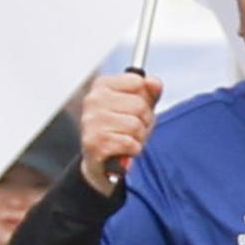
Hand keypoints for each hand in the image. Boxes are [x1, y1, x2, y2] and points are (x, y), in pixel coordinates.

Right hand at [76, 71, 161, 194]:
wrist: (102, 161)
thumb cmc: (121, 129)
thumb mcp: (139, 107)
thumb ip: (150, 91)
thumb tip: (153, 82)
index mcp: (102, 85)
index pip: (138, 82)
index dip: (145, 99)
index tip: (134, 108)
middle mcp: (93, 100)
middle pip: (139, 105)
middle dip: (144, 121)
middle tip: (131, 129)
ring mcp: (91, 121)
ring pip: (135, 125)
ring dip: (138, 137)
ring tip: (126, 139)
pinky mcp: (94, 142)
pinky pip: (130, 143)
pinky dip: (133, 150)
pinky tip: (122, 150)